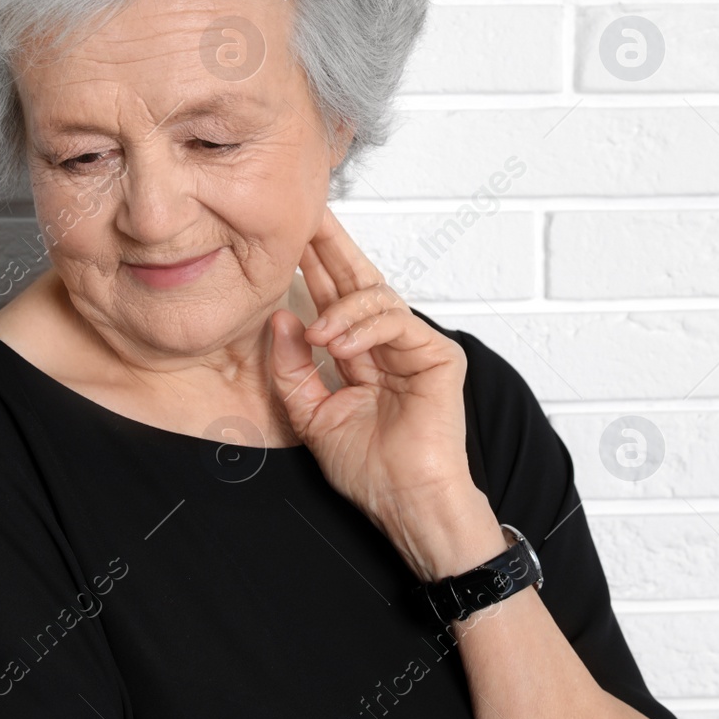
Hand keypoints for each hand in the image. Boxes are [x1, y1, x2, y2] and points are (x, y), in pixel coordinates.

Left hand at [267, 206, 502, 581]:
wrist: (404, 502)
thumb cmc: (368, 468)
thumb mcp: (310, 414)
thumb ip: (293, 368)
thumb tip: (281, 318)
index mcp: (360, 353)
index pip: (334, 297)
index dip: (313, 264)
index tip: (287, 236)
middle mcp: (388, 344)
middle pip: (358, 281)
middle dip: (331, 248)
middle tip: (309, 217)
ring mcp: (415, 347)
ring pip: (377, 297)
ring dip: (340, 306)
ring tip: (317, 332)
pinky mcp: (437, 355)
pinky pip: (397, 321)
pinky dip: (363, 326)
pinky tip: (338, 342)